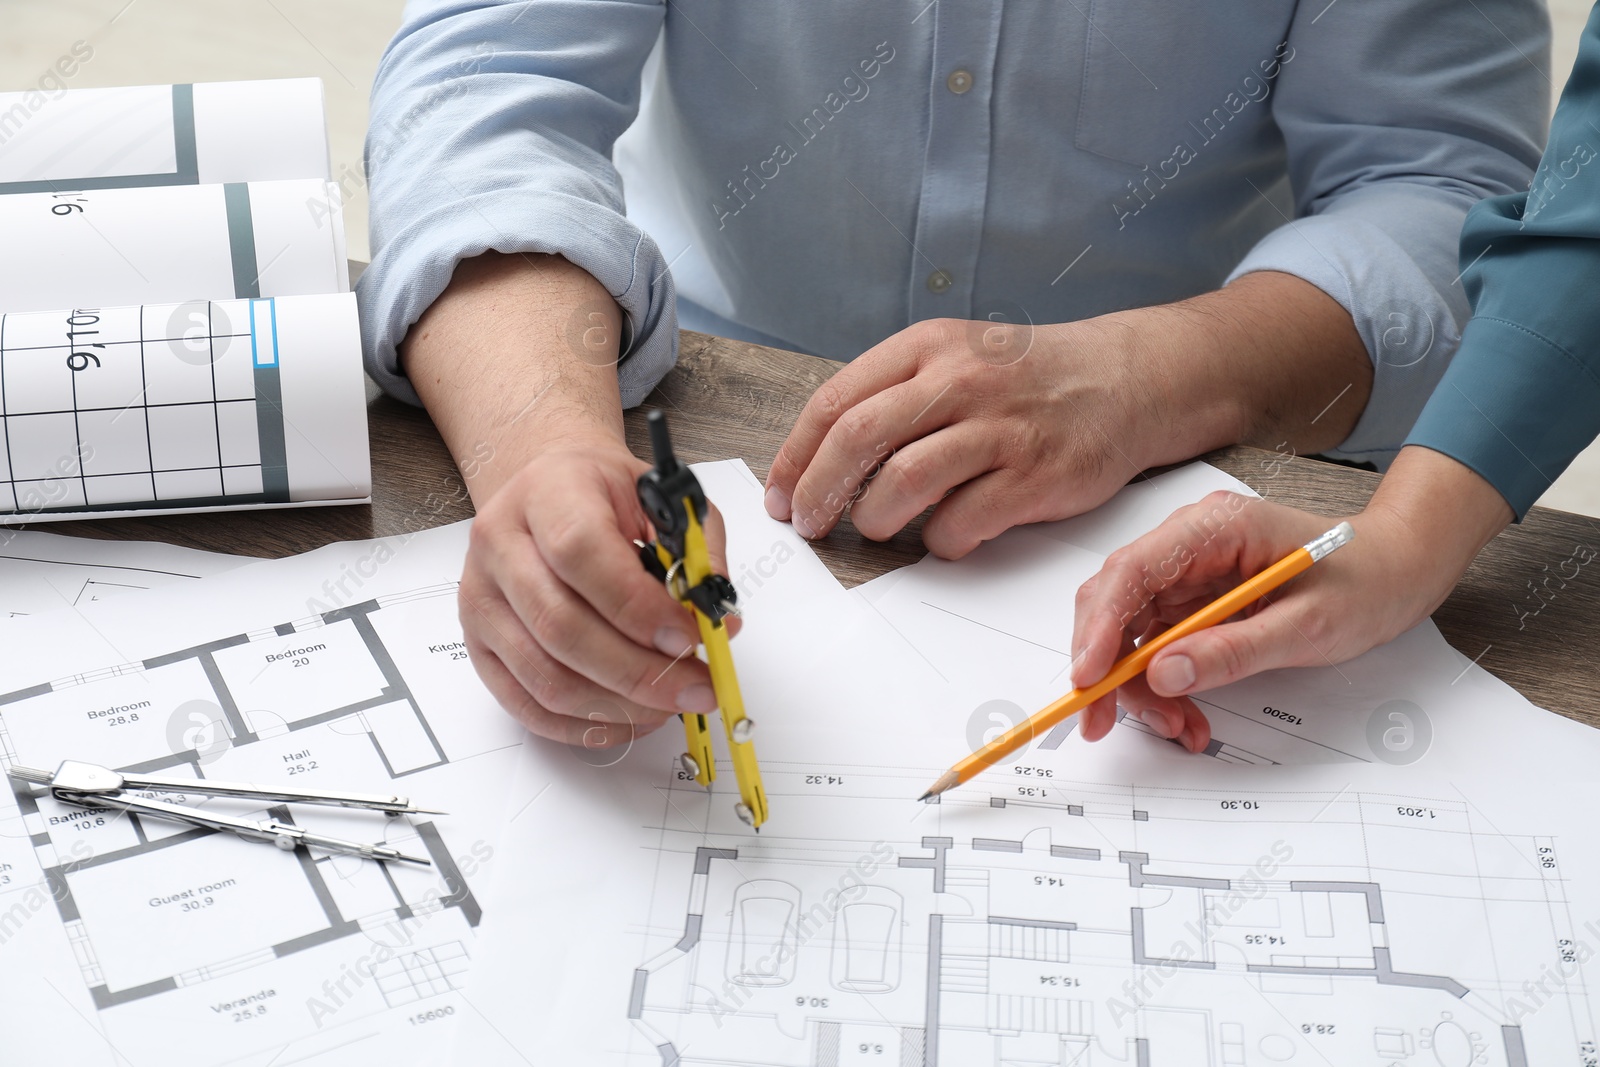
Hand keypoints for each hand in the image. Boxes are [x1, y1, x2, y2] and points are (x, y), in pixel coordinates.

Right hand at [459, 434, 738, 746]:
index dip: (638, 607)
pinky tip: (626, 719)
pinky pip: (525, 703)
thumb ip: (696, 556)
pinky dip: (580, 726)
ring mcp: (482, 597)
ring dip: (616, 705)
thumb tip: (719, 625)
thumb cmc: (604, 495)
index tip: (688, 640)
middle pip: (562, 626)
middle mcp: (500, 543)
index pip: (582, 553)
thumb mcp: (662, 500)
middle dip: (639, 672)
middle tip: (694, 689)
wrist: (546, 489)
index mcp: (548, 492)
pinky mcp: (477, 644)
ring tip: (668, 706)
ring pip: (544, 676)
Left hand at [763, 316, 1165, 557]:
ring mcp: (1000, 428)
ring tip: (878, 528)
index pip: (835, 401)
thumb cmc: (1027, 379)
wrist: (1126, 380)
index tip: (780, 495)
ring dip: (875, 519)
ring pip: (904, 483)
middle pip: (858, 439)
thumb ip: (893, 396)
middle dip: (819, 492)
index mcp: (928, 348)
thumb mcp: (954, 358)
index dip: (795, 457)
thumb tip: (819, 460)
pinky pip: (962, 523)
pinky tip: (946, 535)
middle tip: (809, 523)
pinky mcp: (1035, 476)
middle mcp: (961, 381)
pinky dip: (941, 541)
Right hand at [1069, 448, 1511, 750]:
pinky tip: (1187, 714)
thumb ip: (1234, 650)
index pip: (1133, 571)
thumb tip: (1164, 673)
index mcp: (1214, 529)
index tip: (1089, 677)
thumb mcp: (1308, 626)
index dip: (1100, 626)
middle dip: (1109, 667)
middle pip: (1118, 603)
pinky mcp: (1196, 601)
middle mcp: (1190, 544)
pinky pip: (1160, 645)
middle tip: (1102, 721)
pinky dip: (1165, 685)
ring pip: (1132, 632)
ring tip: (1179, 726)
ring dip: (1141, 687)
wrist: (1397, 570)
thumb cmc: (1364, 583)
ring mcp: (1190, 573)